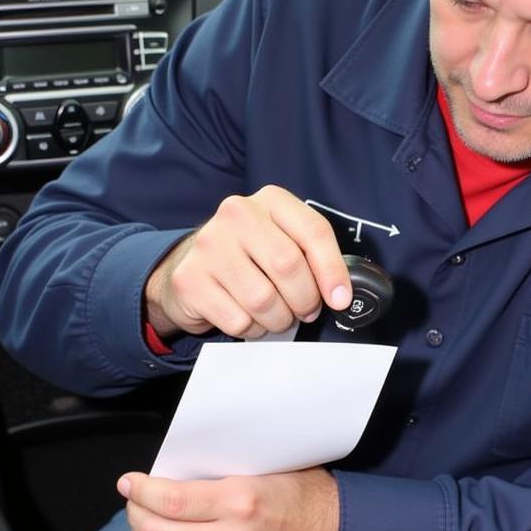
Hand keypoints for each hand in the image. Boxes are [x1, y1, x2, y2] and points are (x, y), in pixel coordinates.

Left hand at [118, 468, 339, 530]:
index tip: (130, 482)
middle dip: (134, 511)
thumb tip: (177, 470)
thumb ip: (221, 471)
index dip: (140, 490)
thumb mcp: (266, 468)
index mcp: (239, 501)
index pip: (169, 500)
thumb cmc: (308, 497)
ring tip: (142, 519)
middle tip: (133, 497)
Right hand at [145, 184, 350, 339]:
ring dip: (279, 319)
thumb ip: (313, 257)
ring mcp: (209, 245)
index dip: (332, 271)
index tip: (340, 300)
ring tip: (277, 315)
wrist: (194, 266)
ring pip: (263, 299)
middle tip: (305, 311)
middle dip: (305, 299)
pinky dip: (252, 329)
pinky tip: (250, 318)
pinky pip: (238, 320)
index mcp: (270, 200)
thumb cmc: (252, 256)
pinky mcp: (189, 280)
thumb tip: (341, 296)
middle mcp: (236, 214)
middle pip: (288, 265)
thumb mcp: (284, 240)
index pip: (313, 231)